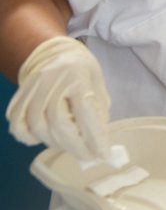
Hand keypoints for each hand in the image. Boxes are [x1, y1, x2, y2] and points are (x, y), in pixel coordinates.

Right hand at [6, 36, 110, 161]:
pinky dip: (31, 138)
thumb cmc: (82, 71)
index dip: (94, 136)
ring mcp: (31, 89)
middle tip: (88, 156)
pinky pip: (19, 125)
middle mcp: (51, 80)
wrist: (54, 53)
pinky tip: (47, 137)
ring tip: (72, 145)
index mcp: (77, 74)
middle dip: (75, 145)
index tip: (103, 154)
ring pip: (38, 127)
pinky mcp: (18, 98)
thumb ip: (98, 113)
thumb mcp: (98, 85)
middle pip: (58, 122)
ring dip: (56, 143)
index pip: (85, 110)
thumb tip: (99, 144)